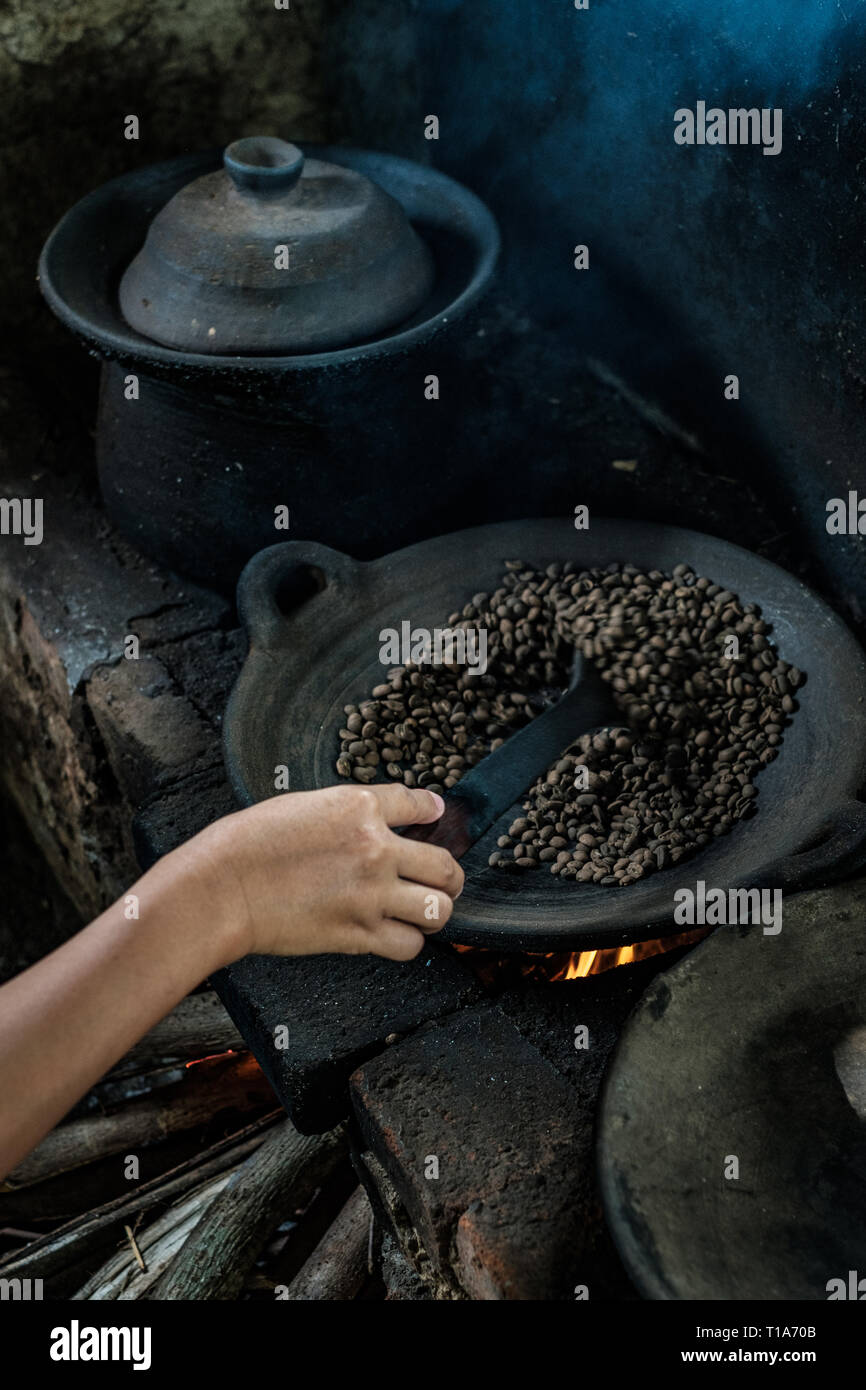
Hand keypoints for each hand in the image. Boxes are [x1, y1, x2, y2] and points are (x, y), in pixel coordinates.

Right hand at [198, 783, 464, 962]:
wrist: (223, 887)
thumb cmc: (250, 844)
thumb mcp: (302, 804)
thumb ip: (347, 811)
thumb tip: (372, 812)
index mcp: (358, 808)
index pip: (417, 803)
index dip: (432, 811)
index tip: (436, 817)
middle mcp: (375, 849)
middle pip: (445, 866)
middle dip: (449, 877)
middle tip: (441, 882)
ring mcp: (371, 894)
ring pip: (439, 909)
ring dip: (434, 912)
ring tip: (421, 912)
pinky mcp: (358, 933)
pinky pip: (409, 945)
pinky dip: (406, 942)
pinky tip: (392, 934)